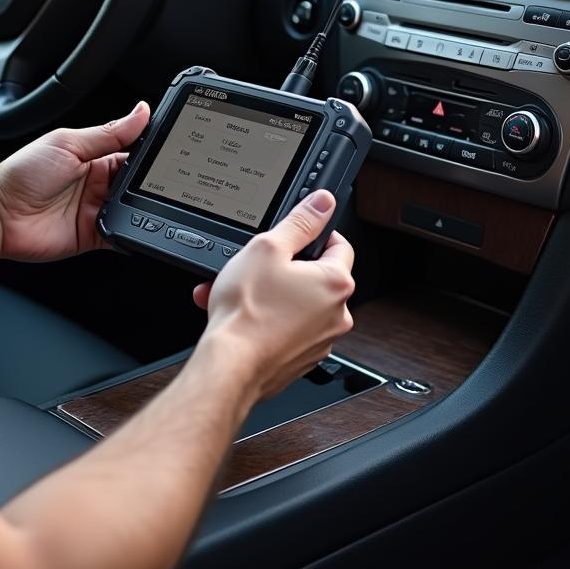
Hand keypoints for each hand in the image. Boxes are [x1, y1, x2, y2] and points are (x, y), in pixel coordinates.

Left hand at [0, 102, 150, 262]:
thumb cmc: (22, 174)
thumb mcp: (68, 144)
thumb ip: (108, 133)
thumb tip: (141, 112)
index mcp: (94, 157)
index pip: (133, 151)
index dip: (152, 151)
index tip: (172, 148)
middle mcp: (99, 184)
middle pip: (138, 182)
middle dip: (152, 181)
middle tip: (166, 179)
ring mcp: (97, 210)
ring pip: (135, 209)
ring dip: (145, 206)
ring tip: (151, 201)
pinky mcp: (94, 235)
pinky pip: (123, 235)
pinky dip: (134, 233)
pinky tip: (139, 226)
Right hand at [194, 190, 354, 401]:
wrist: (230, 365)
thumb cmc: (248, 312)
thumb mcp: (268, 248)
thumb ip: (300, 222)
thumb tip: (323, 203)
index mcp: (335, 283)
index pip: (339, 244)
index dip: (315, 233)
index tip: (295, 234)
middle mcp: (336, 314)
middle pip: (314, 276)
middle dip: (281, 268)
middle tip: (254, 265)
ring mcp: (320, 341)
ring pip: (295, 304)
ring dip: (268, 294)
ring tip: (234, 290)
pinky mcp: (300, 359)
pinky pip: (286, 328)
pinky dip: (266, 319)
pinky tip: (238, 314)